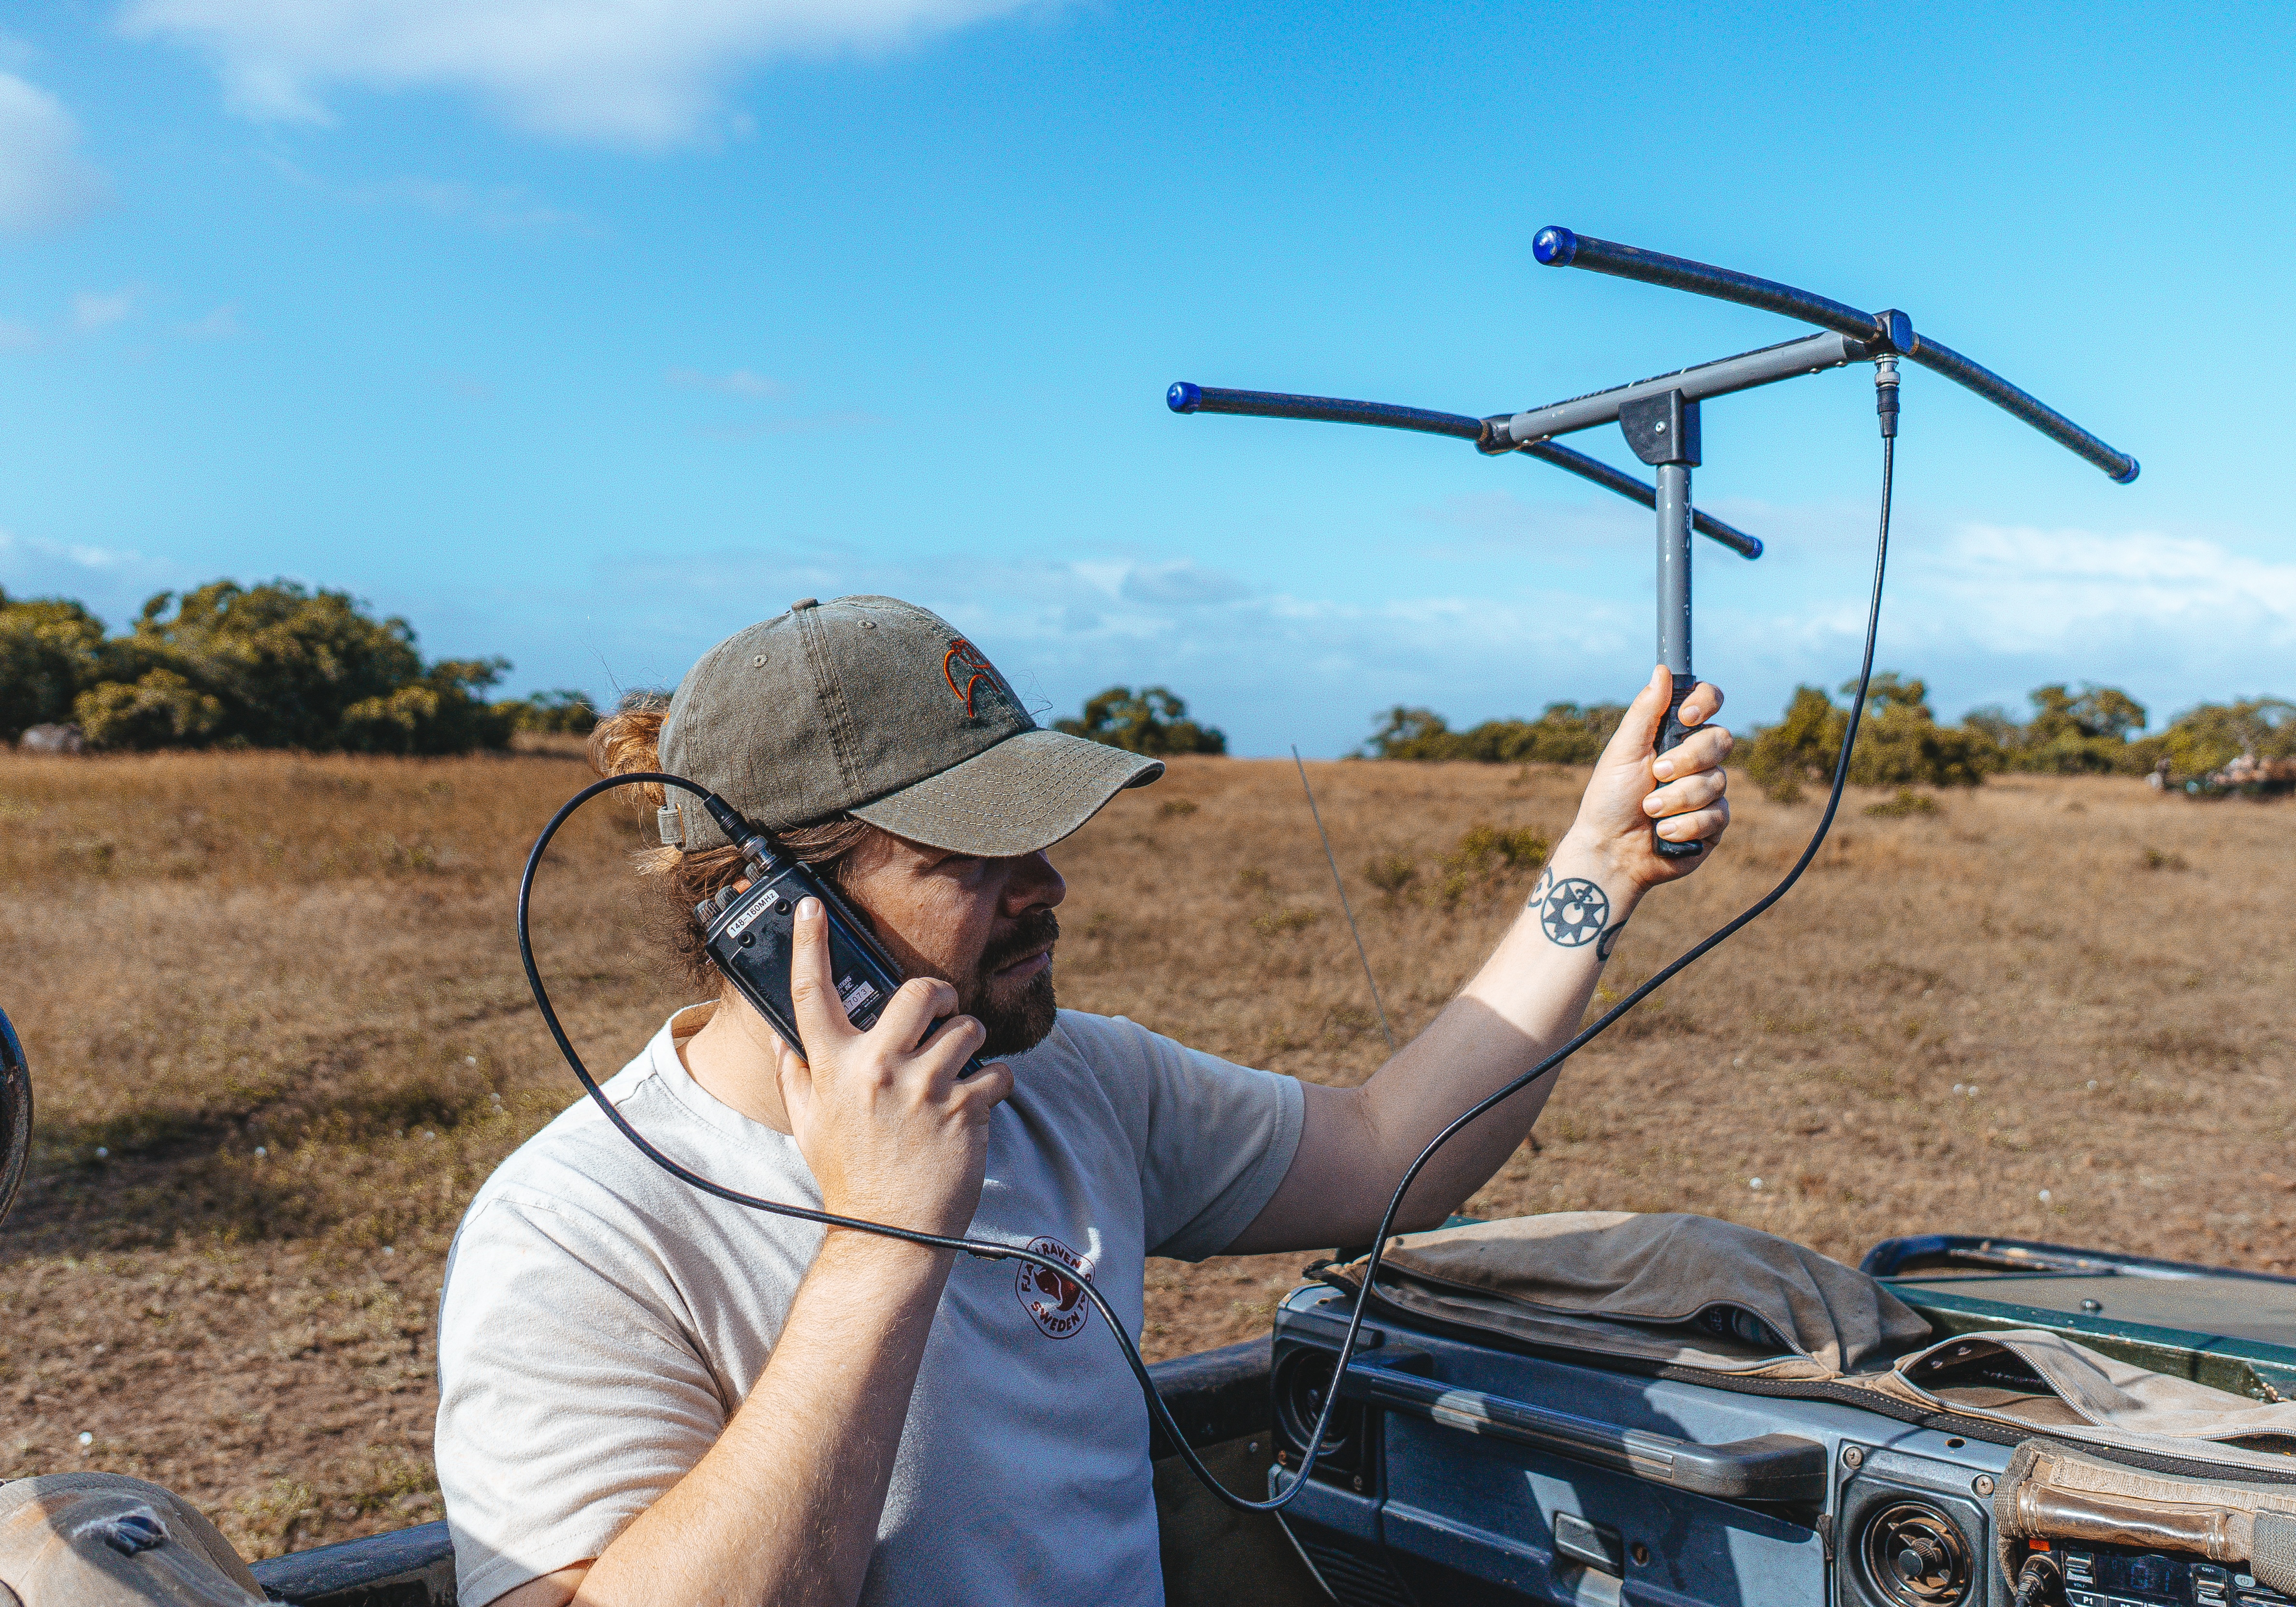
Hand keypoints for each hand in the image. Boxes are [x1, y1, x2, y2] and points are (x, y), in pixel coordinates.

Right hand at [777, 898, 1013, 1237]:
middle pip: (920, 991)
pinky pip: (996, 1072)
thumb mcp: (810, 1126)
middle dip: (939, 996)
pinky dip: (994, 1085)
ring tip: (959, 1070)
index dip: (810, 942)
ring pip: (968, 1027)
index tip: (812, 907)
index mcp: (833, 1066)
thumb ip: (795, 1077)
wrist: (892, 1235)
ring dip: (970, 1043)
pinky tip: (977, 1105)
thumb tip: (783, 1040)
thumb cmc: (850, 1177)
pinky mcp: (965, 1109)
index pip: (812, 992)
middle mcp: (877, 1069)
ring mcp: (924, 1088)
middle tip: (941, 1015)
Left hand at [1561, 665, 1730, 890]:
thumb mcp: (1622, 751)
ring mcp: (1707, 792)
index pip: (1708, 703)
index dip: (1706, 703)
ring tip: (1649, 810)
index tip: (1686, 717)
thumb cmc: (1609, 799)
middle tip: (1656, 774)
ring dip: (1677, 798)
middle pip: (1720, 740)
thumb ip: (1645, 712)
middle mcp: (1695, 760)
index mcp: (1673, 735)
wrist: (1610, 851)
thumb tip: (1663, 670)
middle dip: (1687, 759)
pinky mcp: (1713, 823)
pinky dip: (1686, 824)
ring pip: (1717, 781)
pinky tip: (1664, 832)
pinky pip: (1718, 815)